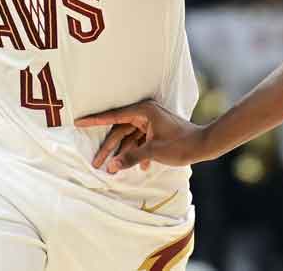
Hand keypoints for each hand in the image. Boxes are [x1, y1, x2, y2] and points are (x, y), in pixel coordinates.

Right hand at [75, 100, 211, 173]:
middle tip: (94, 162)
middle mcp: (145, 113)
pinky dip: (137, 153)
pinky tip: (141, 169)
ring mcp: (150, 122)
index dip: (94, 120)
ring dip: (123, 153)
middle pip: (119, 131)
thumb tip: (111, 167)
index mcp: (143, 111)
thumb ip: (130, 158)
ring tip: (111, 170)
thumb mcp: (153, 152)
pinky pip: (140, 141)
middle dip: (108, 148)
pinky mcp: (155, 130)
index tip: (78, 121)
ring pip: (129, 138)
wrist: (204, 145)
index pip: (113, 116)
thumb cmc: (180, 145)